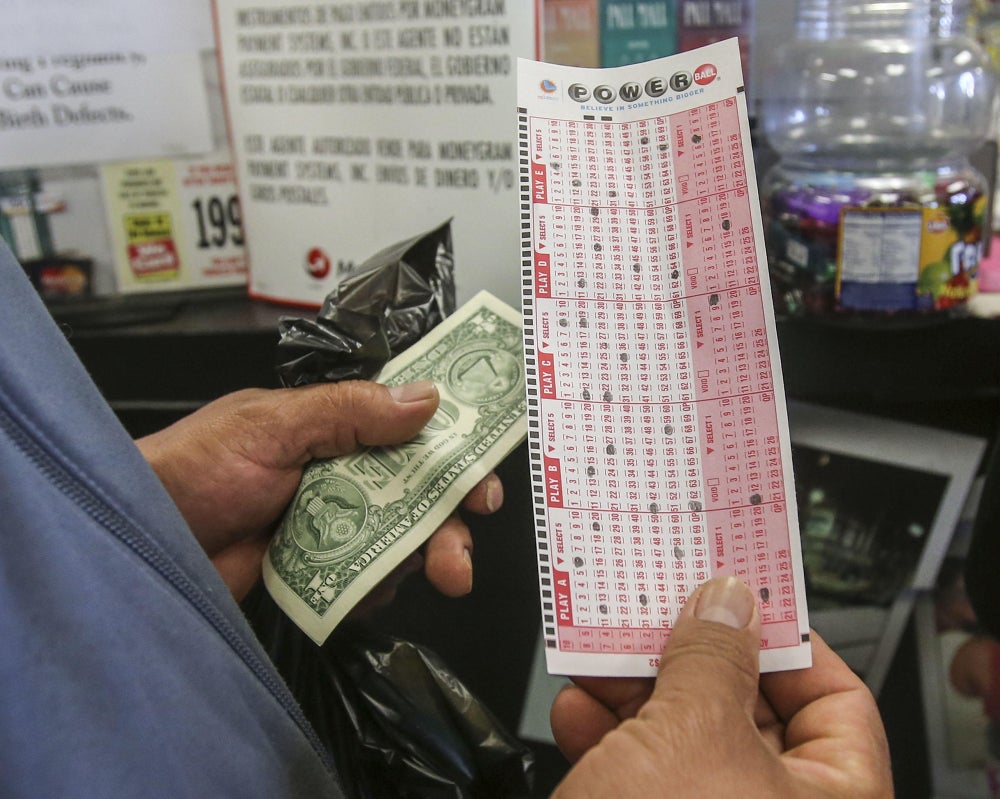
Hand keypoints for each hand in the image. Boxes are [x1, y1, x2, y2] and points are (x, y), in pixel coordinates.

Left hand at [137, 380, 501, 599]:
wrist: (140, 545)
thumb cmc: (193, 469)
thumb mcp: (271, 425)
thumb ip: (348, 411)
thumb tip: (424, 398)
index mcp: (332, 426)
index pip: (407, 427)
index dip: (452, 445)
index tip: (485, 470)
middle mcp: (339, 472)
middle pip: (418, 489)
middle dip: (452, 515)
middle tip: (467, 538)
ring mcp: (331, 523)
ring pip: (402, 536)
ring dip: (429, 554)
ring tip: (443, 575)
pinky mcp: (318, 570)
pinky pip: (369, 578)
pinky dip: (380, 586)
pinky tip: (373, 592)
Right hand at [550, 577, 892, 797]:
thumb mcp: (692, 735)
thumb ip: (713, 658)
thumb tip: (729, 602)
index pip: (836, 699)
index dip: (787, 641)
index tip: (739, 598)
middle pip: (749, 711)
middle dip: (692, 657)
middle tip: (660, 611)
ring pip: (685, 737)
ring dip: (638, 690)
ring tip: (602, 653)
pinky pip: (644, 772)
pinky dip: (610, 736)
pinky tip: (578, 710)